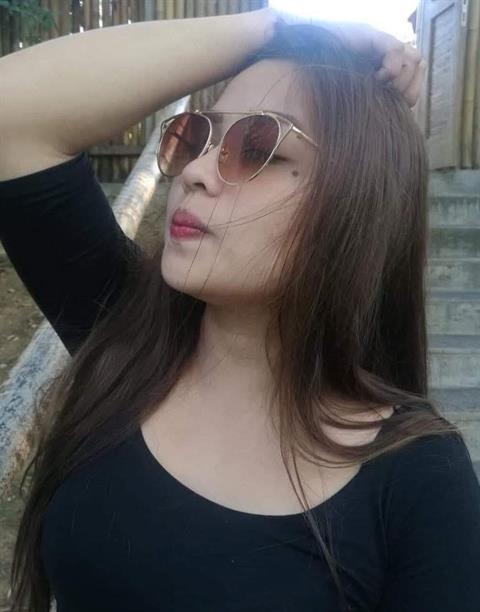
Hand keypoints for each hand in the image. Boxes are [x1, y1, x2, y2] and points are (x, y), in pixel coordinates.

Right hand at [270, 9, 425, 107]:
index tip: (399, 104)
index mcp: (384, 75)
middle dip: (408, 86)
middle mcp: (386, 59)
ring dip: (401, 76)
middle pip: (418, 68)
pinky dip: (392, 65)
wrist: (307, 56)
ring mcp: (381, 47)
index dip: (411, 93)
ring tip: (382, 83)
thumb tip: (395, 115)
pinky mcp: (374, 38)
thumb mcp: (354, 101)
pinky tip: (378, 75)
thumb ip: (372, 106)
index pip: (414, 80)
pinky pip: (396, 49)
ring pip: (413, 58)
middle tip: (390, 94)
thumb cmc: (326, 83)